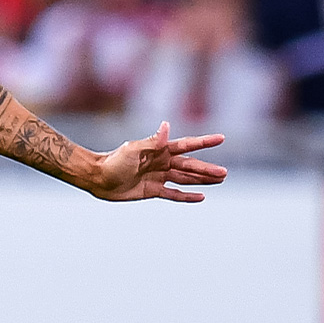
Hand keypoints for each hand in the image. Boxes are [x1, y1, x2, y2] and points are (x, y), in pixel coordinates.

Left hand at [89, 122, 227, 202]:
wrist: (98, 178)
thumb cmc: (114, 161)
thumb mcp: (133, 150)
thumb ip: (153, 141)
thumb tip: (167, 125)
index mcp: (159, 149)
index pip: (186, 145)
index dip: (204, 142)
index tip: (221, 139)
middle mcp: (161, 162)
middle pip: (189, 166)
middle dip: (206, 169)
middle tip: (225, 173)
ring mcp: (158, 176)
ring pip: (185, 179)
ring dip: (201, 180)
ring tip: (219, 180)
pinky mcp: (152, 191)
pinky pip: (173, 194)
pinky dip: (187, 196)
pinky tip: (201, 197)